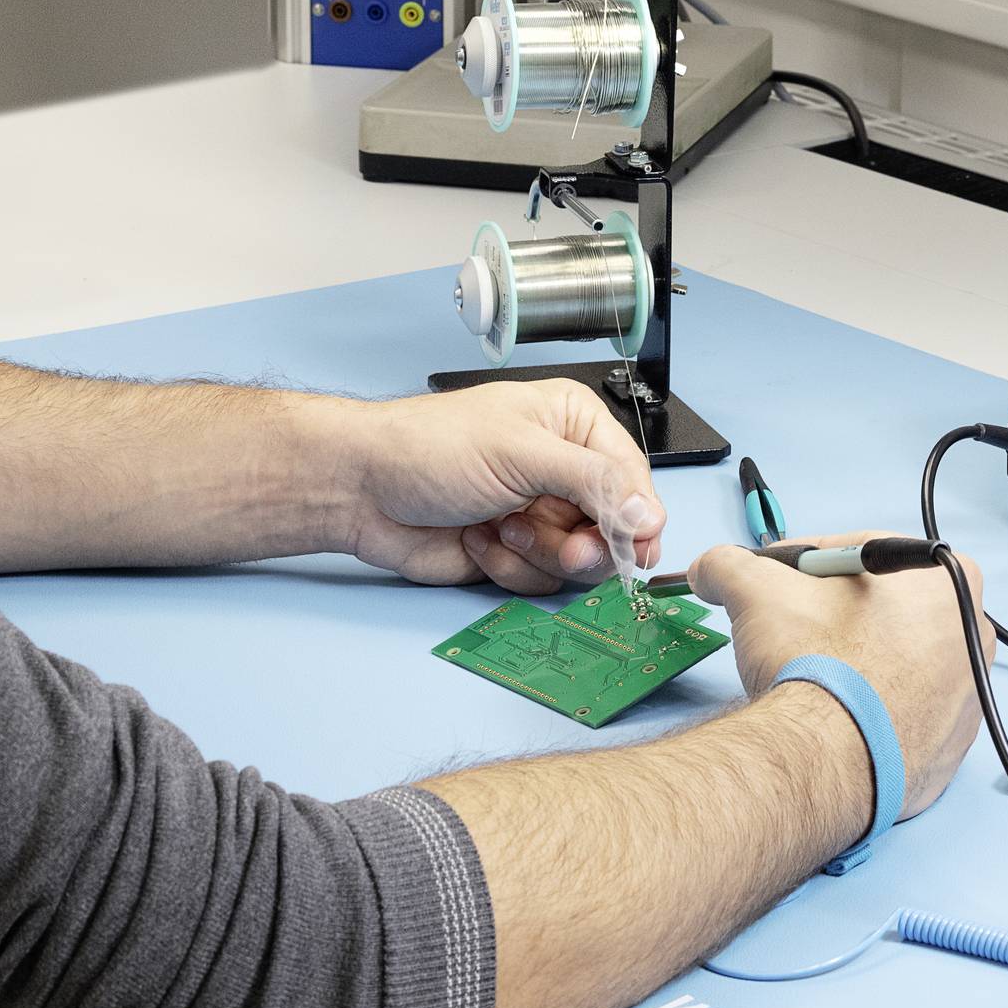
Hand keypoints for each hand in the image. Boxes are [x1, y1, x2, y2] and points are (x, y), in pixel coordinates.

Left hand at [328, 381, 666, 593]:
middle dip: (584, 545)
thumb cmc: (428, 447)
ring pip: (577, 562)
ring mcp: (536, 514)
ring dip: (537, 553)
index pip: (632, 479)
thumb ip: (592, 482)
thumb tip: (645, 511)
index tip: (635, 548)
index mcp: (571, 426)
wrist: (362, 489)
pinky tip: (478, 539)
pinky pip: (539, 581)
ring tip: (500, 526)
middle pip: (612, 529)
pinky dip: (508, 568)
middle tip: (567, 548)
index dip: (638, 518)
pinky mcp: (512, 552)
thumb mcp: (521, 452)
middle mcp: (560, 470)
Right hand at [692, 535, 988, 818]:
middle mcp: (972, 632)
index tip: (774, 585)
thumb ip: (729, 565)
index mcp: (946, 576)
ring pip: (892, 662)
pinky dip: (869, 710)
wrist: (830, 760)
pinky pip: (901, 713)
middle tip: (787, 631)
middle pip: (880, 610)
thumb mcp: (757, 589)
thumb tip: (709, 569)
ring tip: (808, 677)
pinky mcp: (952, 748)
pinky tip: (834, 717)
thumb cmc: (815, 660)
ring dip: (851, 663)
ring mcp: (968, 696)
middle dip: (830, 616)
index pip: (857, 556)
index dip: (802, 567)